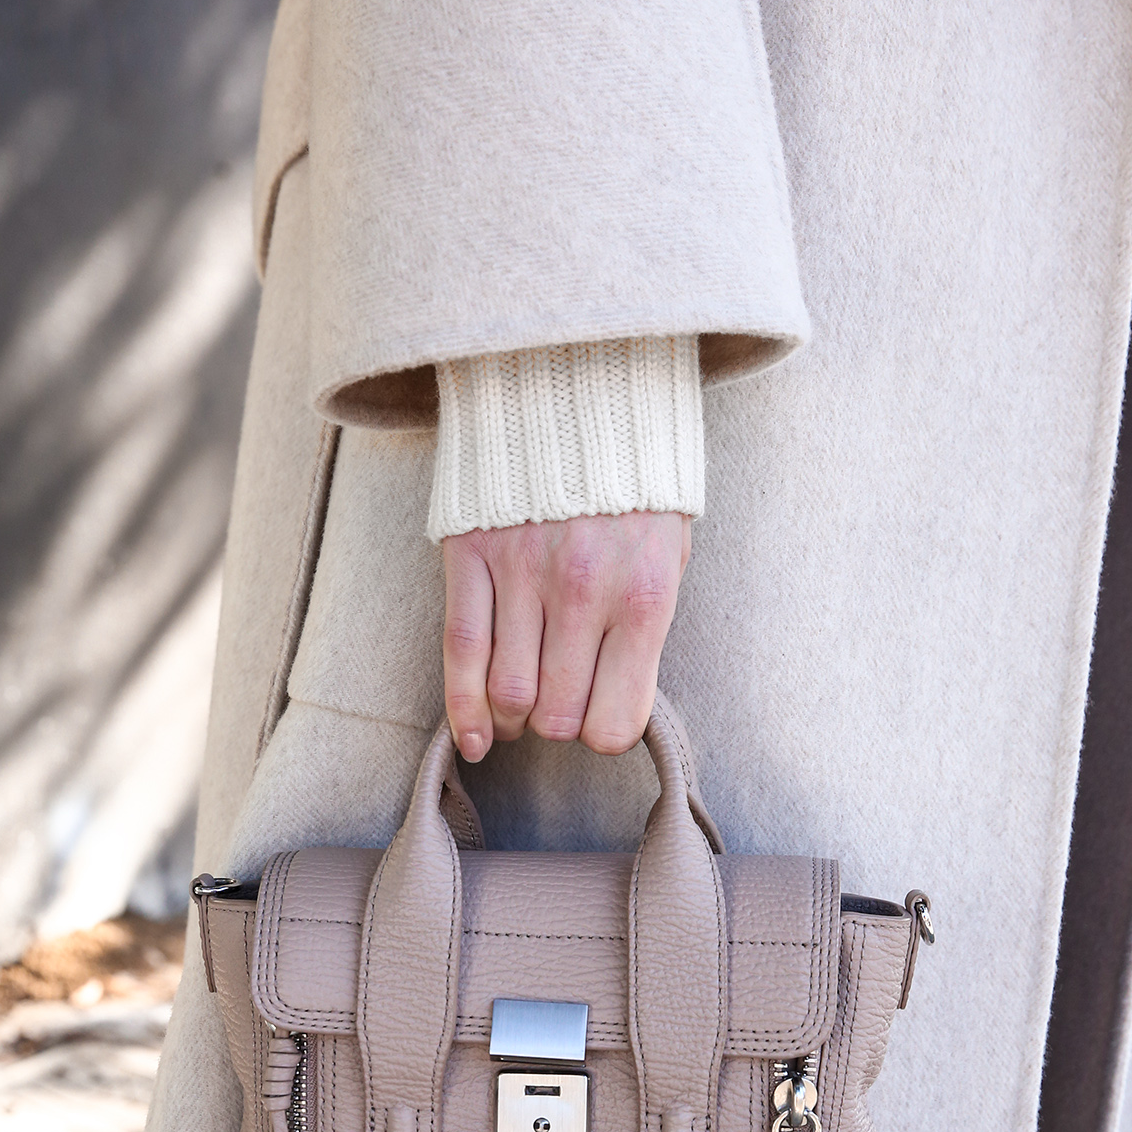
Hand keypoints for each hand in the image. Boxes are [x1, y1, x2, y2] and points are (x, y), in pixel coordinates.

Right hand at [442, 511, 689, 761]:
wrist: (580, 394)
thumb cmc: (634, 489)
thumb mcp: (670, 554)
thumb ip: (645, 627)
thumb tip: (615, 701)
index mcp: (645, 596)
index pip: (615, 719)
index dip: (604, 733)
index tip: (599, 721)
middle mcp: (585, 591)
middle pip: (558, 714)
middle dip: (557, 725)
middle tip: (558, 708)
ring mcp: (523, 573)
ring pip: (509, 692)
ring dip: (513, 718)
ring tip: (518, 714)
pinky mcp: (473, 555)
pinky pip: (462, 651)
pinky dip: (465, 708)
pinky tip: (475, 737)